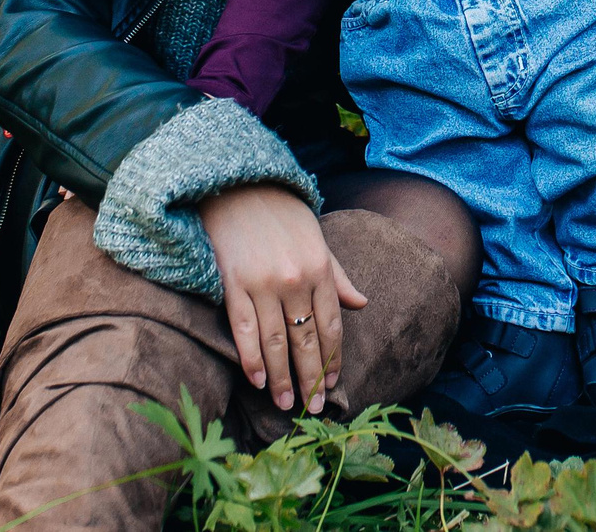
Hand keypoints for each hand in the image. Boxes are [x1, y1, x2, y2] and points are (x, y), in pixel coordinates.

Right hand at [196, 184, 365, 413]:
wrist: (238, 186)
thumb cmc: (281, 214)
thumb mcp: (319, 239)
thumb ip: (338, 276)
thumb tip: (362, 305)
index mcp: (321, 269)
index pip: (331, 327)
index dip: (332, 360)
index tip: (332, 385)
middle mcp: (296, 280)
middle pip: (306, 341)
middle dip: (311, 379)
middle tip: (313, 408)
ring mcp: (263, 284)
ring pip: (276, 342)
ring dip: (283, 378)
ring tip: (287, 404)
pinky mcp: (234, 284)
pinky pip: (244, 330)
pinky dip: (251, 359)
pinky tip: (258, 380)